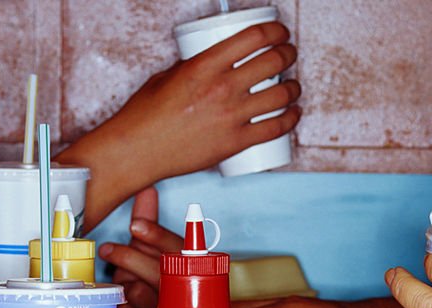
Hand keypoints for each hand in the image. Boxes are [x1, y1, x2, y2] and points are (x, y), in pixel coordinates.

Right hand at [99, 22, 299, 183]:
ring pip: (281, 96)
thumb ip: (194, 67)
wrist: (138, 151)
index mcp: (205, 65)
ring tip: (293, 86)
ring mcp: (231, 117)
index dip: (276, 31)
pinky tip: (294, 114)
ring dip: (294, 87)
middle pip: (273, 61)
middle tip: (288, 55)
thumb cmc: (145, 116)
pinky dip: (291, 119)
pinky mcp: (235, 143)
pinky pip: (275, 128)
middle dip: (288, 54)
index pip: (255, 37)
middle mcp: (222, 88)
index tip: (280, 33)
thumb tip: (214, 63)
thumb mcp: (168, 76)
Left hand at [99, 187, 181, 307]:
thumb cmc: (163, 286)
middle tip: (109, 250)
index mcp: (193, 269)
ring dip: (124, 282)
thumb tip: (146, 192)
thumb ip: (153, 225)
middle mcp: (185, 291)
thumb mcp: (160, 256)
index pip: (177, 249)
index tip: (136, 226)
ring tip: (118, 278)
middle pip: (157, 270)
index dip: (157, 235)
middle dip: (129, 257)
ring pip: (140, 293)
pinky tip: (120, 302)